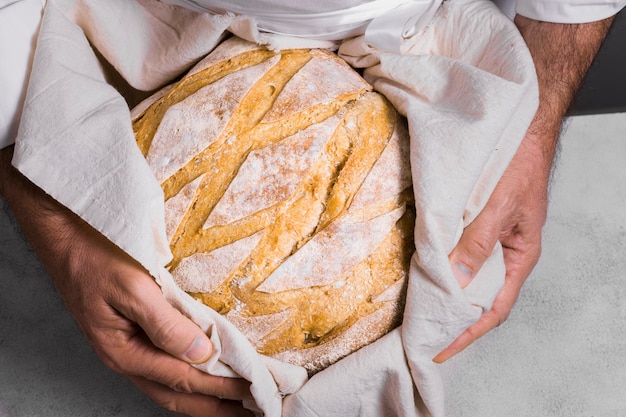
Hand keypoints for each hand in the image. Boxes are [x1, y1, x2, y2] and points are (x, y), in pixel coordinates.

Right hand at [0, 147, 252, 416]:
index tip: (254, 391)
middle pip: (177, 395)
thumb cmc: (95, 255)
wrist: (66, 232)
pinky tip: (205, 375)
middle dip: (216, 407)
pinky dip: (189, 376)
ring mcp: (128, 348)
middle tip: (252, 412)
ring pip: (170, 385)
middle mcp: (126, 358)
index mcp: (124, 352)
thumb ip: (166, 325)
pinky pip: (165, 365)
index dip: (221, 388)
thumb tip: (202, 355)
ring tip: (235, 403)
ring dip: (204, 397)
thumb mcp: (132, 288)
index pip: (184, 379)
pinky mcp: (133, 333)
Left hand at [434, 130, 550, 362]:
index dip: (467, 333)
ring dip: (442, 293)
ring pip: (463, 276)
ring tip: (417, 312)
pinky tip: (420, 271)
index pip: (493, 309)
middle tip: (422, 336)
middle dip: (451, 319)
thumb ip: (478, 242)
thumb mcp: (500, 207)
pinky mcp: (470, 225)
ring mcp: (486, 241)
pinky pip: (454, 252)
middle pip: (476, 298)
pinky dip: (438, 265)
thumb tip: (457, 281)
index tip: (442, 349)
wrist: (517, 129)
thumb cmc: (518, 166)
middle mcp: (501, 255)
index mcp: (518, 258)